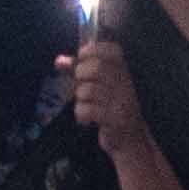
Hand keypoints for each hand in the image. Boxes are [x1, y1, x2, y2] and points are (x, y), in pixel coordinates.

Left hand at [68, 35, 148, 156]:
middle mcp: (126, 84)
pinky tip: (87, 119)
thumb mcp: (98, 86)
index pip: (113, 50)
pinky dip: (81, 114)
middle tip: (81, 84)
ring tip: (86, 104)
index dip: (93, 50)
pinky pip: (87, 110)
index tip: (82, 57)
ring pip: (88, 90)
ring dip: (80, 98)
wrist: (129, 140)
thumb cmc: (110, 108)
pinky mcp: (116, 120)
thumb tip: (59, 60)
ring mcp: (122, 102)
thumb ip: (80, 71)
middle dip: (80, 73)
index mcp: (124, 72)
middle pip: (97, 68)